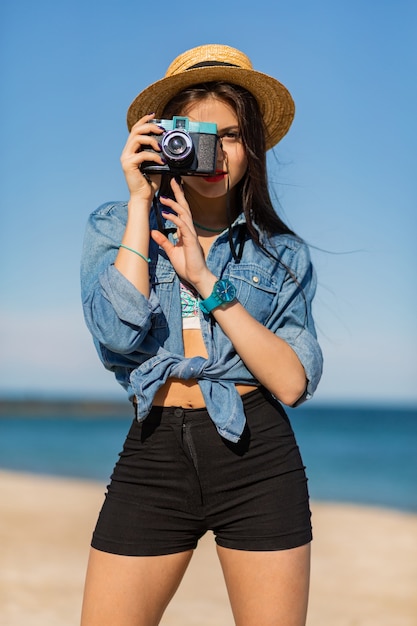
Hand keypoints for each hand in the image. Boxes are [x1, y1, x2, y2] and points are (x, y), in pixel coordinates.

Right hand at [120, 114, 164, 199]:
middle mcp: (127, 152)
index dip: (144, 121)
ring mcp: (126, 158)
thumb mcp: (156, 165)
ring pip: (136, 138)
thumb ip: (158, 154)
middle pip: (135, 130)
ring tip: (160, 147)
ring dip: (151, 140)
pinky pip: (142, 154)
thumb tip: (168, 145)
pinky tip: (161, 161)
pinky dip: (154, 156)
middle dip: (149, 127)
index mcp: (132, 150)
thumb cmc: (149, 182)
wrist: (143, 197)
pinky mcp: (128, 165)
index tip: (154, 116)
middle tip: (161, 130)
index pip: (136, 130)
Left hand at [151, 178, 214, 292]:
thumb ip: (163, 241)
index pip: (181, 212)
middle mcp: (189, 230)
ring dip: (174, 204)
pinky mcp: (191, 240)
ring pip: (184, 214)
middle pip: (185, 208)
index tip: (170, 190)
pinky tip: (166, 214)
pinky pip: (183, 226)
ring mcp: (191, 234)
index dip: (176, 200)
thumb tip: (153, 232)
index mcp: (185, 232)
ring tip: (164, 197)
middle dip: (179, 194)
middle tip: (173, 181)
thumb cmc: (187, 265)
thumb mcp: (171, 251)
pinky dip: (175, 218)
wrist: (196, 276)